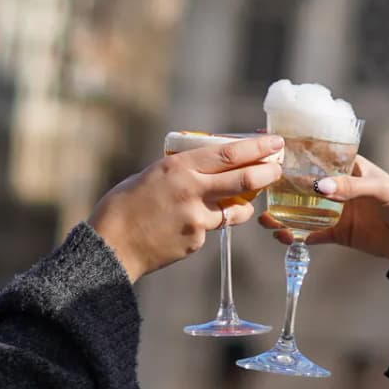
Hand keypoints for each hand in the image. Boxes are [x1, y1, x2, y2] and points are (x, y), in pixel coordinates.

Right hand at [89, 134, 285, 281]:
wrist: (110, 246)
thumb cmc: (124, 204)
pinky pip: (210, 230)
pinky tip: (182, 227)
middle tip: (278, 169)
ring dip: (240, 207)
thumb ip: (182, 171)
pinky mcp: (196, 242)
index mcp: (179, 167)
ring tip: (235, 204)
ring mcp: (197, 220)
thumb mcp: (152, 174)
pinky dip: (205, 226)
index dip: (257, 148)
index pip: (229, 154)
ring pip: (233, 211)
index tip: (274, 143)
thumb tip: (208, 168)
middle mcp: (192, 191)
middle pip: (244, 181)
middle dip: (267, 173)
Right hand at [261, 156, 388, 265]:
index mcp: (350, 167)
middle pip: (304, 185)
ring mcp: (338, 211)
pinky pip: (313, 234)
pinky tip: (283, 236)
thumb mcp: (382, 190)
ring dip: (284, 214)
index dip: (297, 152)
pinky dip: (297, 236)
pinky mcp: (340, 233)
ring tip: (265, 219)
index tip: (272, 149)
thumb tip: (319, 188)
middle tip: (259, 189)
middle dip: (281, 187)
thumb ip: (351, 188)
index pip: (319, 155)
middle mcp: (340, 187)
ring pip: (304, 211)